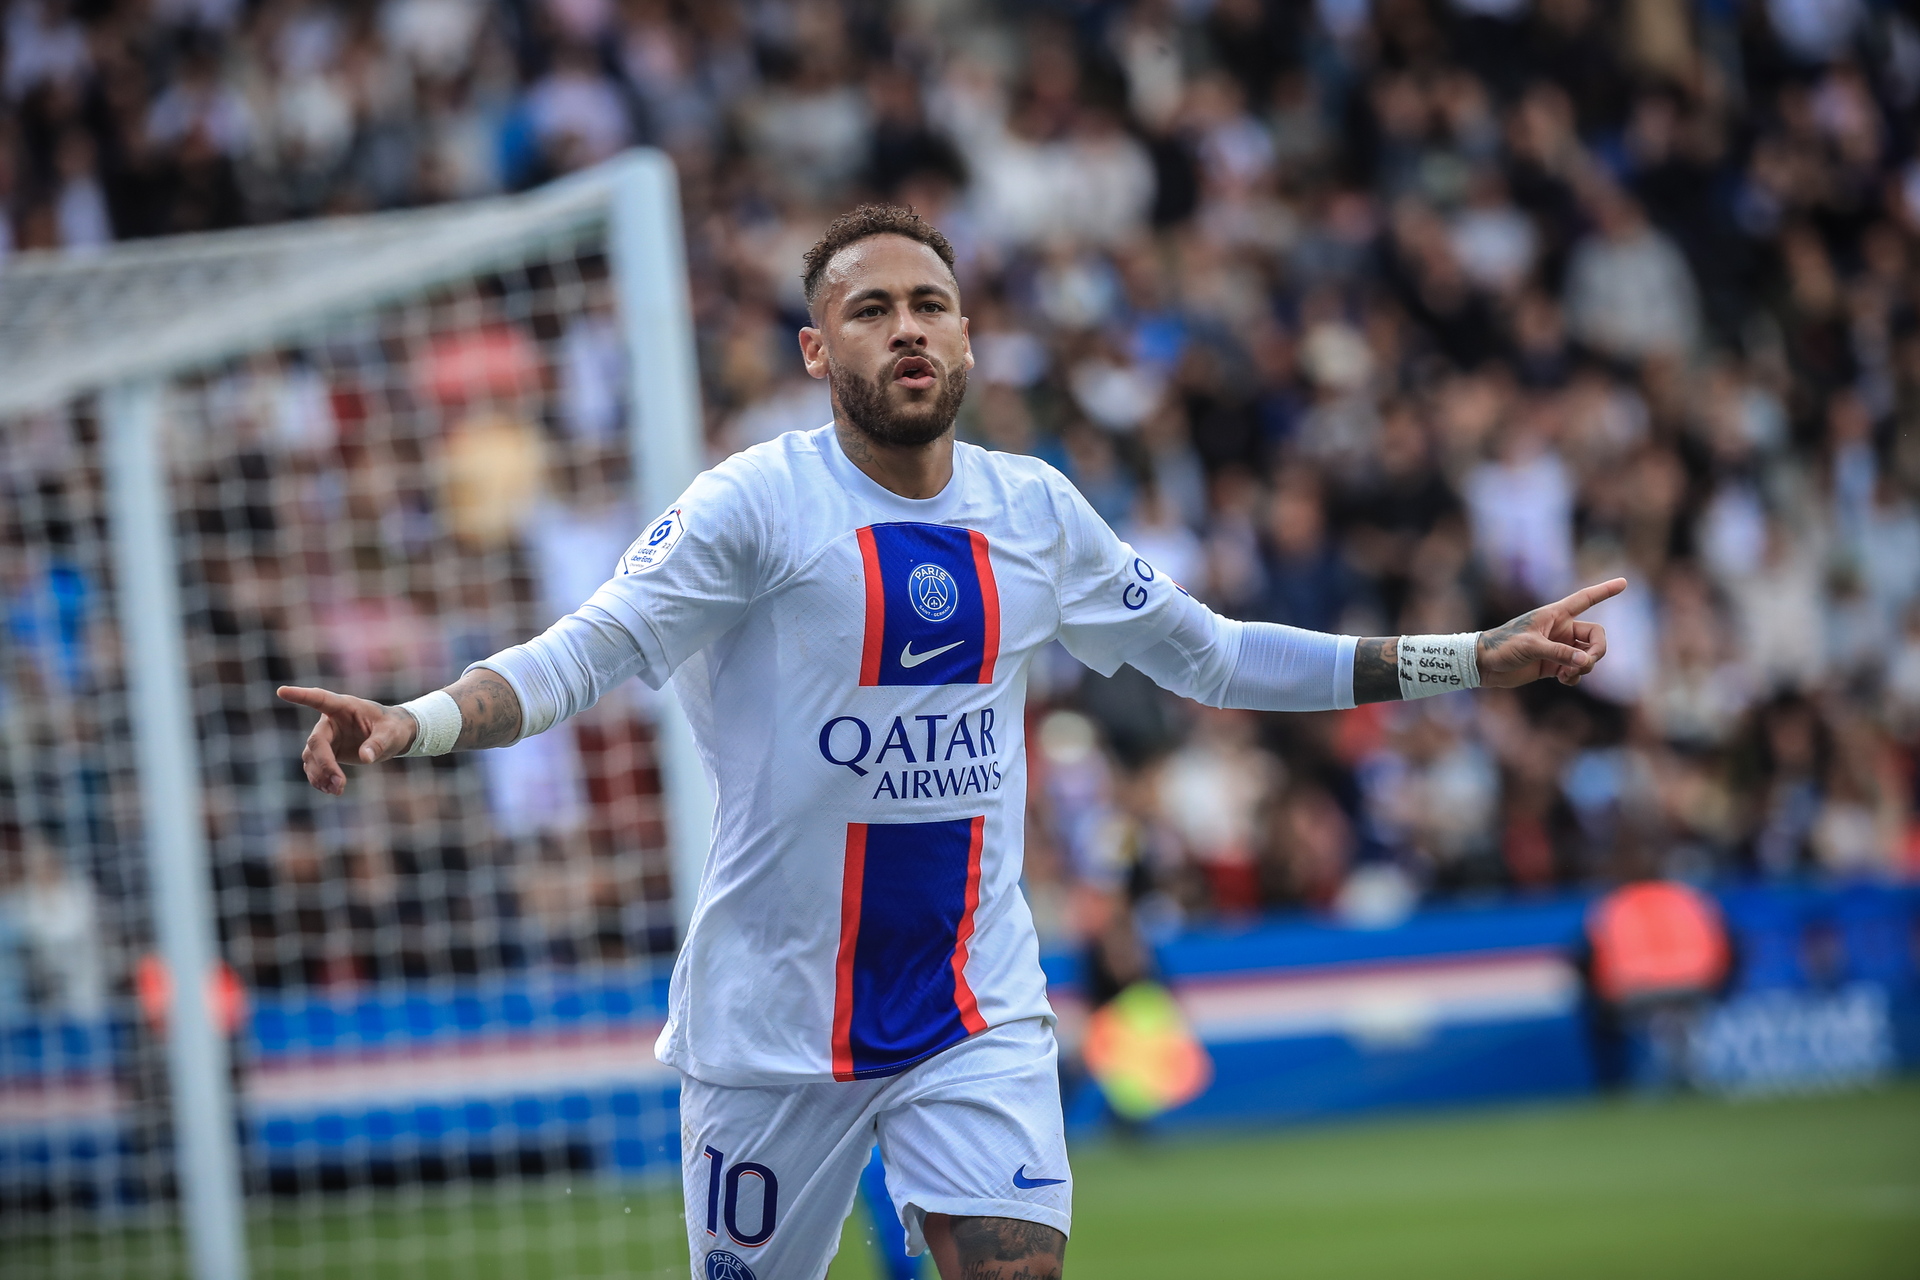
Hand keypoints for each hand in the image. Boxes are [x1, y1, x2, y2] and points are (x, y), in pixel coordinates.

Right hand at [277, 686, 418, 795]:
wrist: (391, 737)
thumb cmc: (392, 728)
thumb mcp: (392, 733)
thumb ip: (379, 743)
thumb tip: (366, 758)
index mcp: (344, 707)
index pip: (320, 699)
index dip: (301, 696)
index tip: (282, 691)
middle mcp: (330, 721)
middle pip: (316, 741)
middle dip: (324, 763)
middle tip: (340, 783)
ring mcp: (326, 737)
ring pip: (311, 757)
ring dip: (320, 775)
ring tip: (337, 790)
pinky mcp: (326, 752)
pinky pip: (314, 766)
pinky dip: (320, 779)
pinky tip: (331, 790)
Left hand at [1475, 579, 1626, 689]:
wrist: (1483, 665)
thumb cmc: (1502, 647)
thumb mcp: (1530, 647)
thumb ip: (1559, 653)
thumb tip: (1586, 662)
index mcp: (1555, 615)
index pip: (1585, 599)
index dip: (1604, 591)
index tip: (1624, 583)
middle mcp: (1560, 629)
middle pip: (1596, 637)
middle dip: (1597, 652)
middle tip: (1585, 664)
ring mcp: (1559, 647)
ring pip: (1588, 656)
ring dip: (1584, 667)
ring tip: (1566, 675)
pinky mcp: (1553, 665)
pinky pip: (1576, 670)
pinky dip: (1575, 676)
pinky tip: (1564, 681)